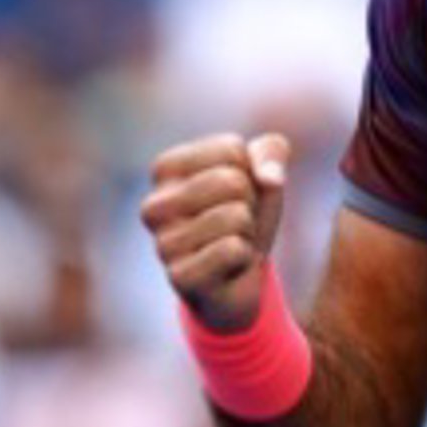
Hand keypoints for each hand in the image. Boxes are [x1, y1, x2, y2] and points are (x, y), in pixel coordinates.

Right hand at [141, 131, 290, 331]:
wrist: (241, 276)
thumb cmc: (245, 213)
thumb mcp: (264, 173)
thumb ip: (272, 151)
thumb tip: (270, 178)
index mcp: (166, 169)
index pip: (232, 149)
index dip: (251, 172)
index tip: (235, 193)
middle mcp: (154, 206)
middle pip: (231, 181)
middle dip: (249, 202)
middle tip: (236, 221)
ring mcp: (162, 244)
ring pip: (234, 216)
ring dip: (247, 231)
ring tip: (232, 241)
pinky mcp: (178, 277)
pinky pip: (231, 249)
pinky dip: (244, 256)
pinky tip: (229, 266)